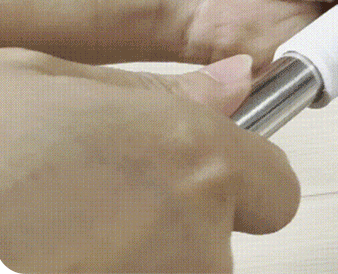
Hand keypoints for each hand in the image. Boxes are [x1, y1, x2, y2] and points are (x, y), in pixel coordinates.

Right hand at [0, 49, 297, 272]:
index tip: (217, 180)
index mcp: (195, 159)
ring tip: (74, 233)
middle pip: (226, 249)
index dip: (248, 184)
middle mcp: (189, 231)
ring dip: (147, 261)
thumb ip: (169, 96)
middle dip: (186, 232)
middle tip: (116, 207)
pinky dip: (111, 272)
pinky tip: (59, 250)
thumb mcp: (71, 87)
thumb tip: (237, 83)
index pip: (278, 190)